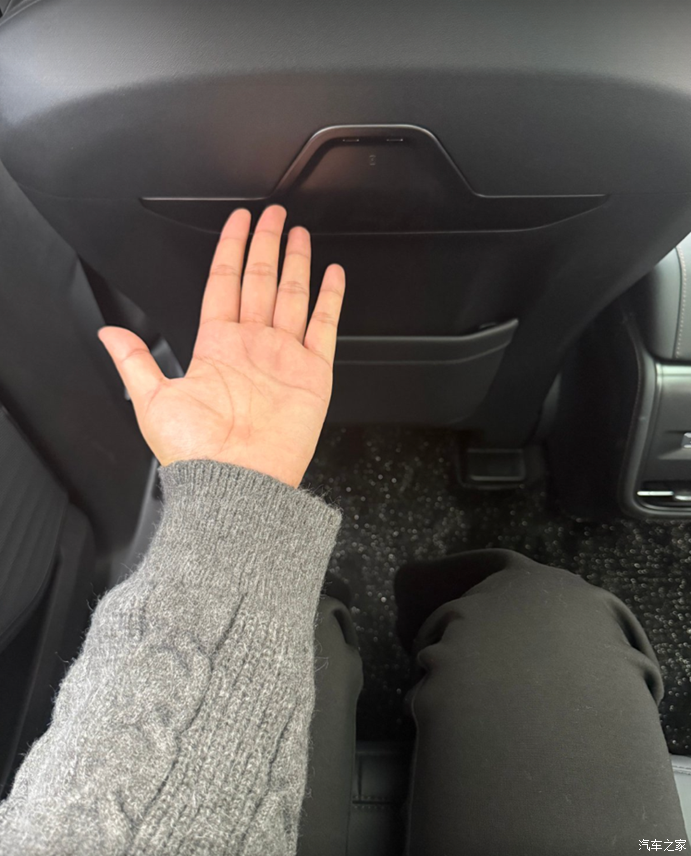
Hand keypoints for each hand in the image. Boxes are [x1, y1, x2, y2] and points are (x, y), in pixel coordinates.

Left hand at [98, 206, 344, 487]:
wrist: (237, 483)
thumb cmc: (197, 451)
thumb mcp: (153, 400)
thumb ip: (135, 360)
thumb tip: (109, 333)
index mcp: (216, 347)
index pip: (224, 283)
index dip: (230, 249)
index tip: (236, 222)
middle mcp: (252, 346)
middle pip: (260, 281)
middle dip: (265, 245)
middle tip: (273, 215)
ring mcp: (284, 356)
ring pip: (292, 295)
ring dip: (296, 263)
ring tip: (299, 233)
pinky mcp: (313, 372)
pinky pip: (325, 326)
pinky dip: (330, 299)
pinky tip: (332, 274)